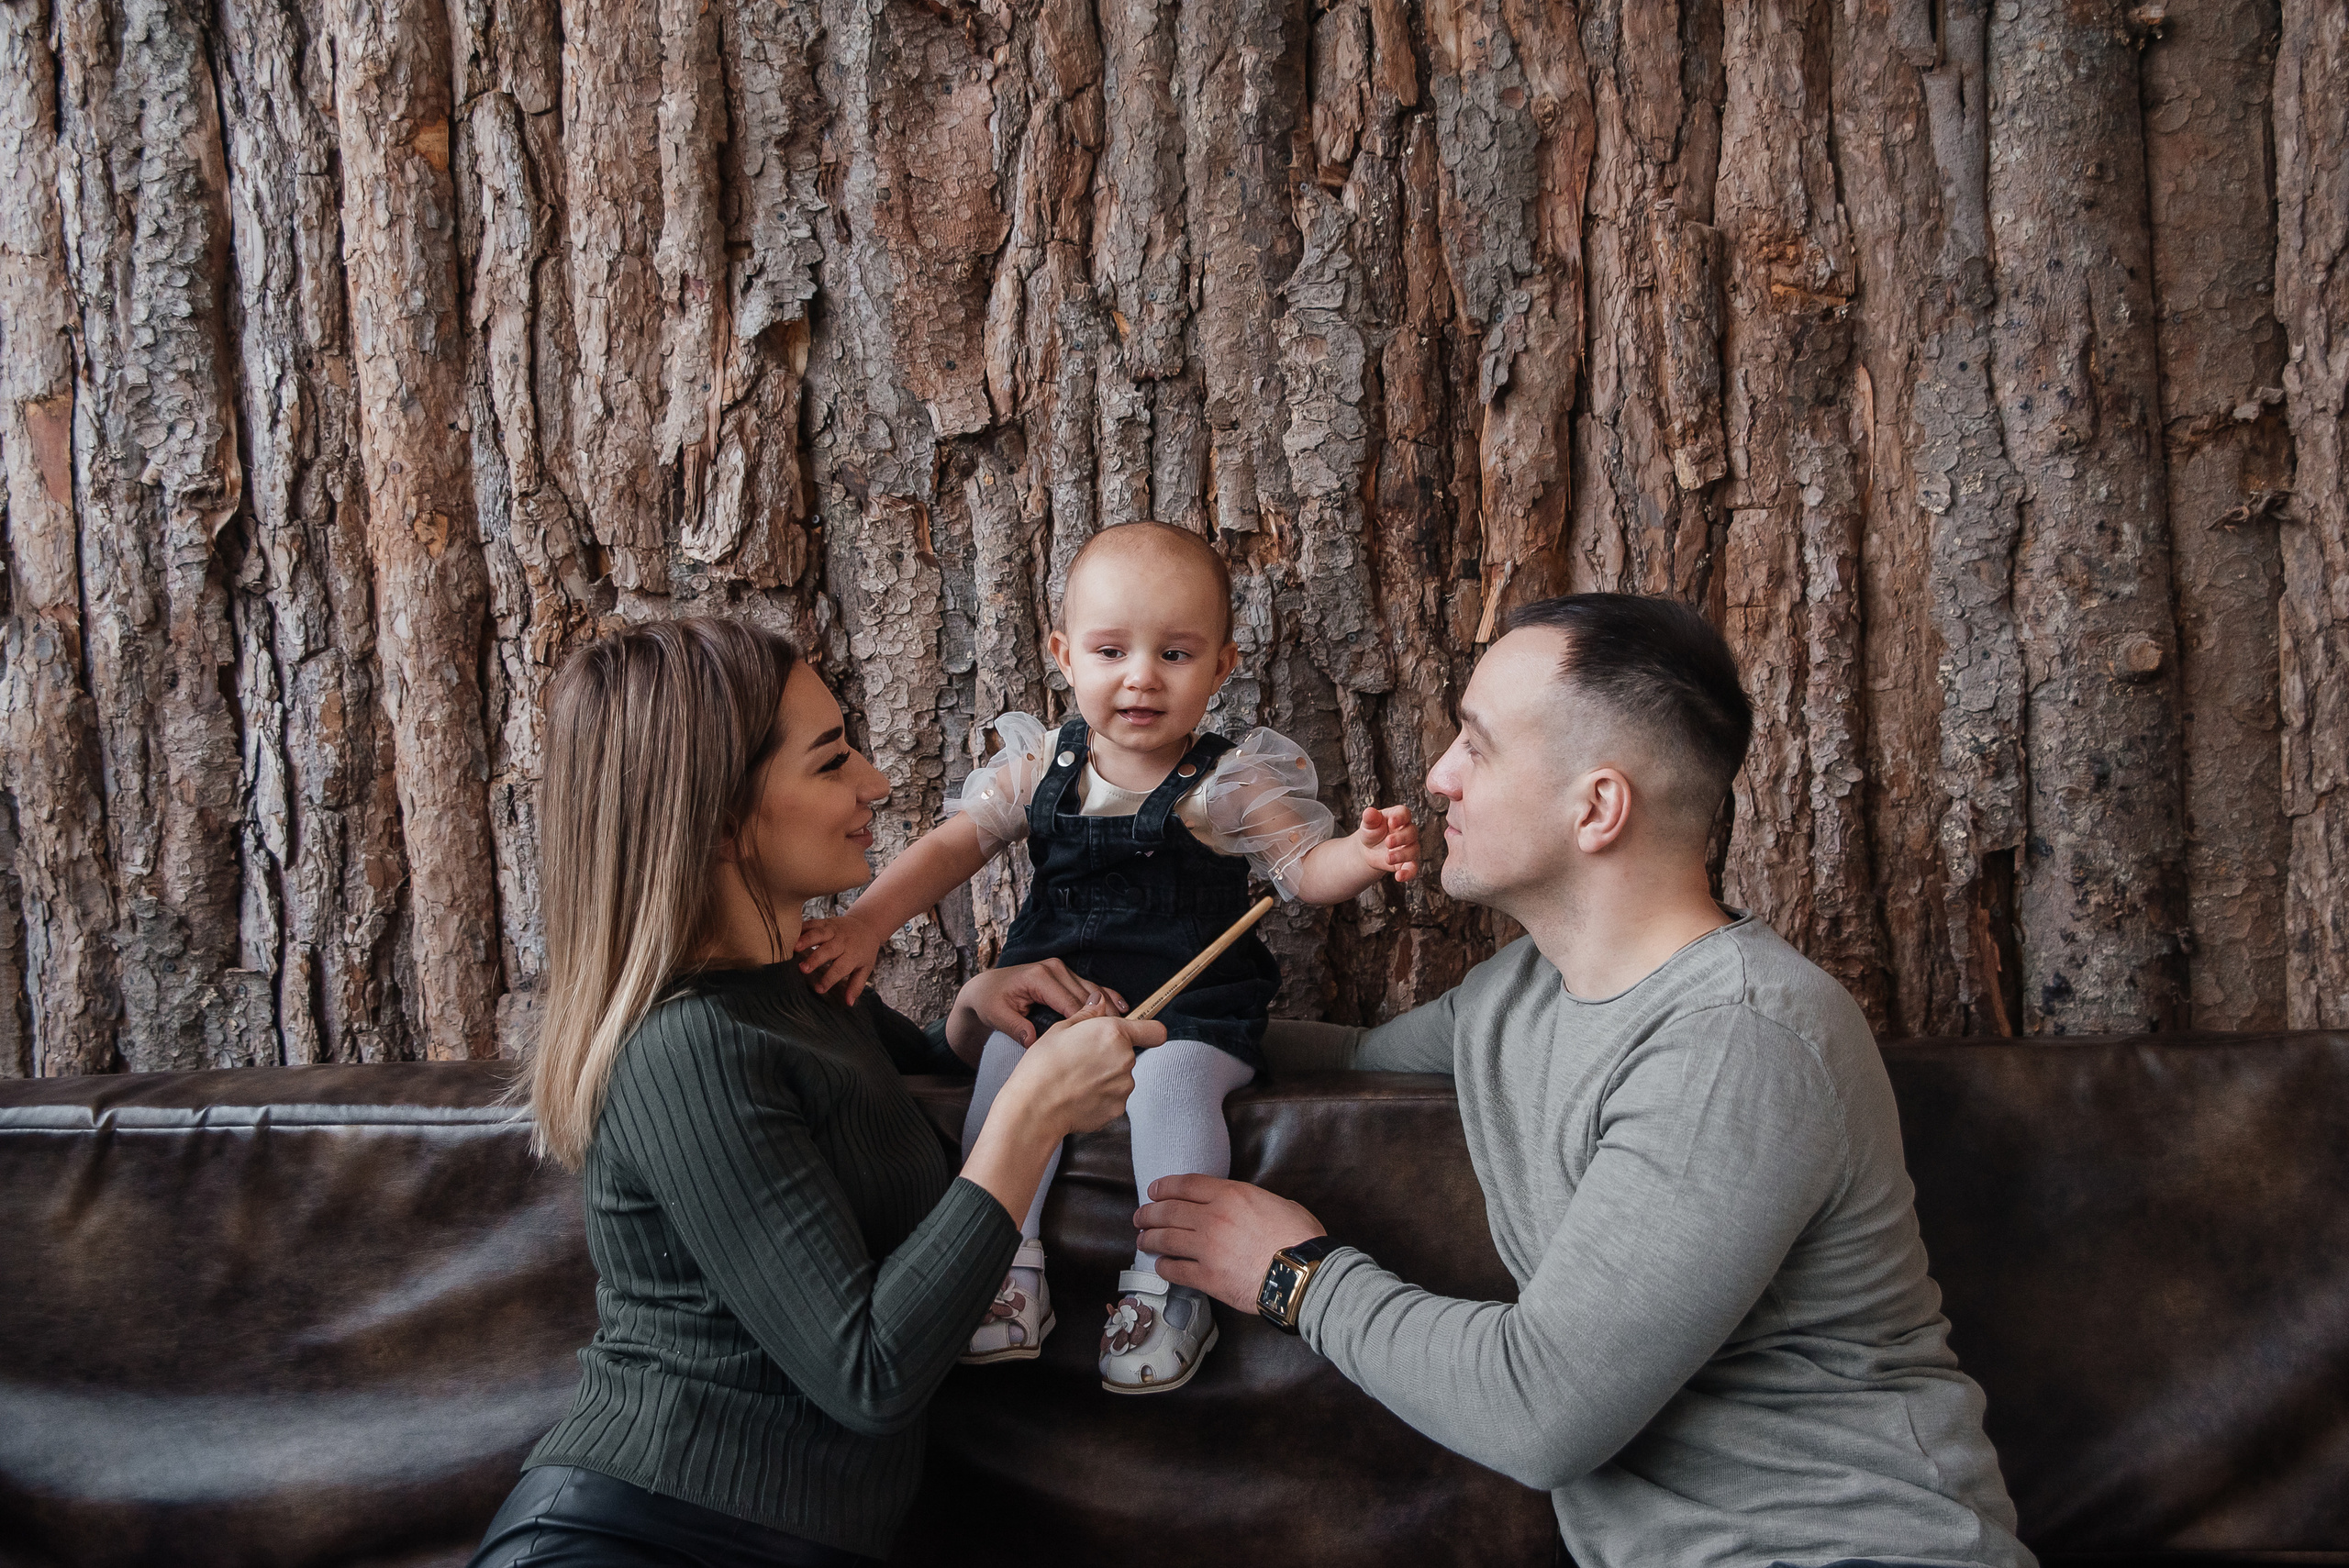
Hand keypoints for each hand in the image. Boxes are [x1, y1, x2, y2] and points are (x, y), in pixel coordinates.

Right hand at [795, 909, 884, 1003]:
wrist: (868, 924)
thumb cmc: (864, 950)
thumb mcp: (865, 968)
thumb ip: (856, 986)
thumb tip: (849, 1003)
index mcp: (853, 955)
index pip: (840, 968)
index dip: (829, 979)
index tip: (819, 989)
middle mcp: (843, 942)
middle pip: (828, 950)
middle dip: (815, 959)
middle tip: (803, 969)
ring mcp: (834, 930)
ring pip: (819, 934)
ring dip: (806, 940)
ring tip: (794, 948)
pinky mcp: (826, 922)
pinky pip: (813, 923)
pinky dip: (802, 928)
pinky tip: (791, 934)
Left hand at [948, 959, 1127, 1056]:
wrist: (986, 988)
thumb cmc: (991, 1001)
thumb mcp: (996, 1014)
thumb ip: (1015, 1026)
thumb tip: (1033, 1041)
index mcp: (1040, 977)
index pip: (1070, 1003)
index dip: (1086, 1023)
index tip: (1099, 1042)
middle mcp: (1054, 969)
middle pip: (1086, 997)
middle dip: (1103, 1018)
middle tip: (1120, 1039)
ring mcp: (1062, 970)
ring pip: (1093, 991)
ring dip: (1110, 1008)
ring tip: (1127, 1025)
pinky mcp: (1066, 975)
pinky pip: (1091, 986)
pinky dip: (1107, 996)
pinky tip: (1123, 1007)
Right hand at [1002, 998, 1165, 1136]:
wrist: (1035, 1107)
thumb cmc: (1043, 1066)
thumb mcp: (1060, 1029)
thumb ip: (1087, 1014)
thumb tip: (1099, 1002)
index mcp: (1114, 1034)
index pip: (1155, 1031)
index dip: (1148, 1032)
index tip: (1139, 1035)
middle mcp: (1125, 1060)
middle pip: (1128, 1055)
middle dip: (1111, 1055)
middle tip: (1082, 1060)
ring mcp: (1123, 1087)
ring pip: (1120, 1078)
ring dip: (1105, 1078)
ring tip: (1076, 1080)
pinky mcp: (1117, 1110)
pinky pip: (1113, 1099)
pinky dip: (1100, 1098)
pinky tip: (1078, 1096)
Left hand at [1133, 1174, 1325, 1313]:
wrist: (1302, 1274)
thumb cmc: (1299, 1237)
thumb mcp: (1277, 1203)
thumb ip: (1251, 1202)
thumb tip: (1244, 1207)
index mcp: (1231, 1195)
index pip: (1186, 1185)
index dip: (1164, 1187)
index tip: (1154, 1191)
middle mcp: (1213, 1218)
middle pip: (1168, 1211)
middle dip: (1149, 1213)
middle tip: (1140, 1217)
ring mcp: (1207, 1248)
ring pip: (1166, 1239)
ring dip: (1149, 1238)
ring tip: (1142, 1239)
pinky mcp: (1208, 1278)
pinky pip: (1176, 1270)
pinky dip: (1164, 1267)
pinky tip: (1160, 1265)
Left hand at [1356, 804, 1420, 883]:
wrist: (1368, 850)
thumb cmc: (1371, 832)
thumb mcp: (1368, 824)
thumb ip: (1370, 818)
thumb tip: (1369, 812)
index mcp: (1398, 817)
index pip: (1404, 813)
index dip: (1401, 817)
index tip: (1392, 822)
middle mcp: (1407, 831)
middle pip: (1412, 832)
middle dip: (1401, 838)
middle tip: (1388, 842)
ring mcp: (1409, 847)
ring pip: (1413, 850)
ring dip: (1402, 855)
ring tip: (1388, 858)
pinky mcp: (1407, 862)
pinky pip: (1413, 868)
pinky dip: (1408, 873)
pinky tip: (1399, 877)